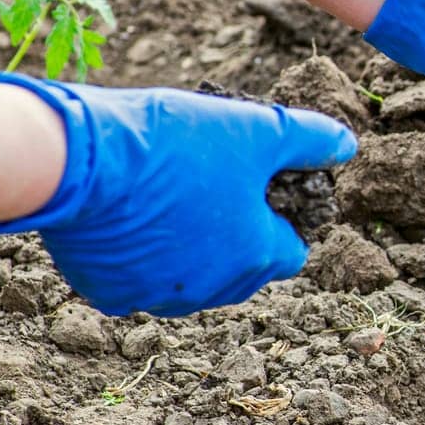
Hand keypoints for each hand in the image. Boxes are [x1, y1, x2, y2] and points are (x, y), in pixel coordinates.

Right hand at [0, 74, 356, 315]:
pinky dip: (140, 256)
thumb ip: (309, 139)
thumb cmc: (174, 143)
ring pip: (190, 278)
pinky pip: (137, 280)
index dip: (282, 216)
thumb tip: (346, 145)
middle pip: (243, 269)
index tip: (260, 186)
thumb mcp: (256, 128)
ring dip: (190, 248)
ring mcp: (156, 296)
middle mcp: (211, 289)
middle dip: (238, 234)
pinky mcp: (109, 292)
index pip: (290, 251)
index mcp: (255, 256)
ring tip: (171, 197)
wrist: (77, 159)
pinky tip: (131, 215)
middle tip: (213, 186)